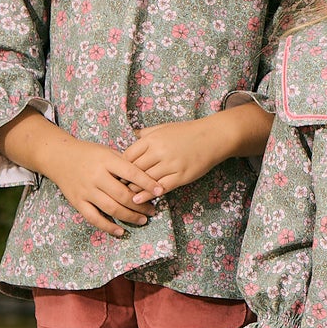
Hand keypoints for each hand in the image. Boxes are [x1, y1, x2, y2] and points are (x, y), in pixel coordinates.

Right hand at [0, 115, 157, 236]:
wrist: (58, 156)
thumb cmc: (88, 153)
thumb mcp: (107, 151)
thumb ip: (124, 163)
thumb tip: (147, 177)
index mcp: (106, 160)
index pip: (131, 172)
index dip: (147, 182)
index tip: (160, 190)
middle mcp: (96, 176)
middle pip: (123, 194)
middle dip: (141, 205)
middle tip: (153, 210)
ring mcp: (86, 190)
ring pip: (111, 208)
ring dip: (129, 216)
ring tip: (142, 220)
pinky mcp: (78, 201)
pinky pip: (94, 217)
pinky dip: (108, 226)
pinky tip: (120, 231)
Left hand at [122, 103, 270, 193]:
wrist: (212, 137)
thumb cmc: (186, 132)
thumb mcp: (163, 127)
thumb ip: (147, 133)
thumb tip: (132, 136)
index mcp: (152, 139)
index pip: (128, 155)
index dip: (119, 167)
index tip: (114, 175)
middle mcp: (159, 151)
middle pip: (134, 169)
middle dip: (124, 180)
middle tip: (114, 189)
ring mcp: (170, 164)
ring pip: (146, 180)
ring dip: (134, 189)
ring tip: (124, 197)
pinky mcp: (181, 175)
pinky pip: (161, 187)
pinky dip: (149, 194)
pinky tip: (140, 199)